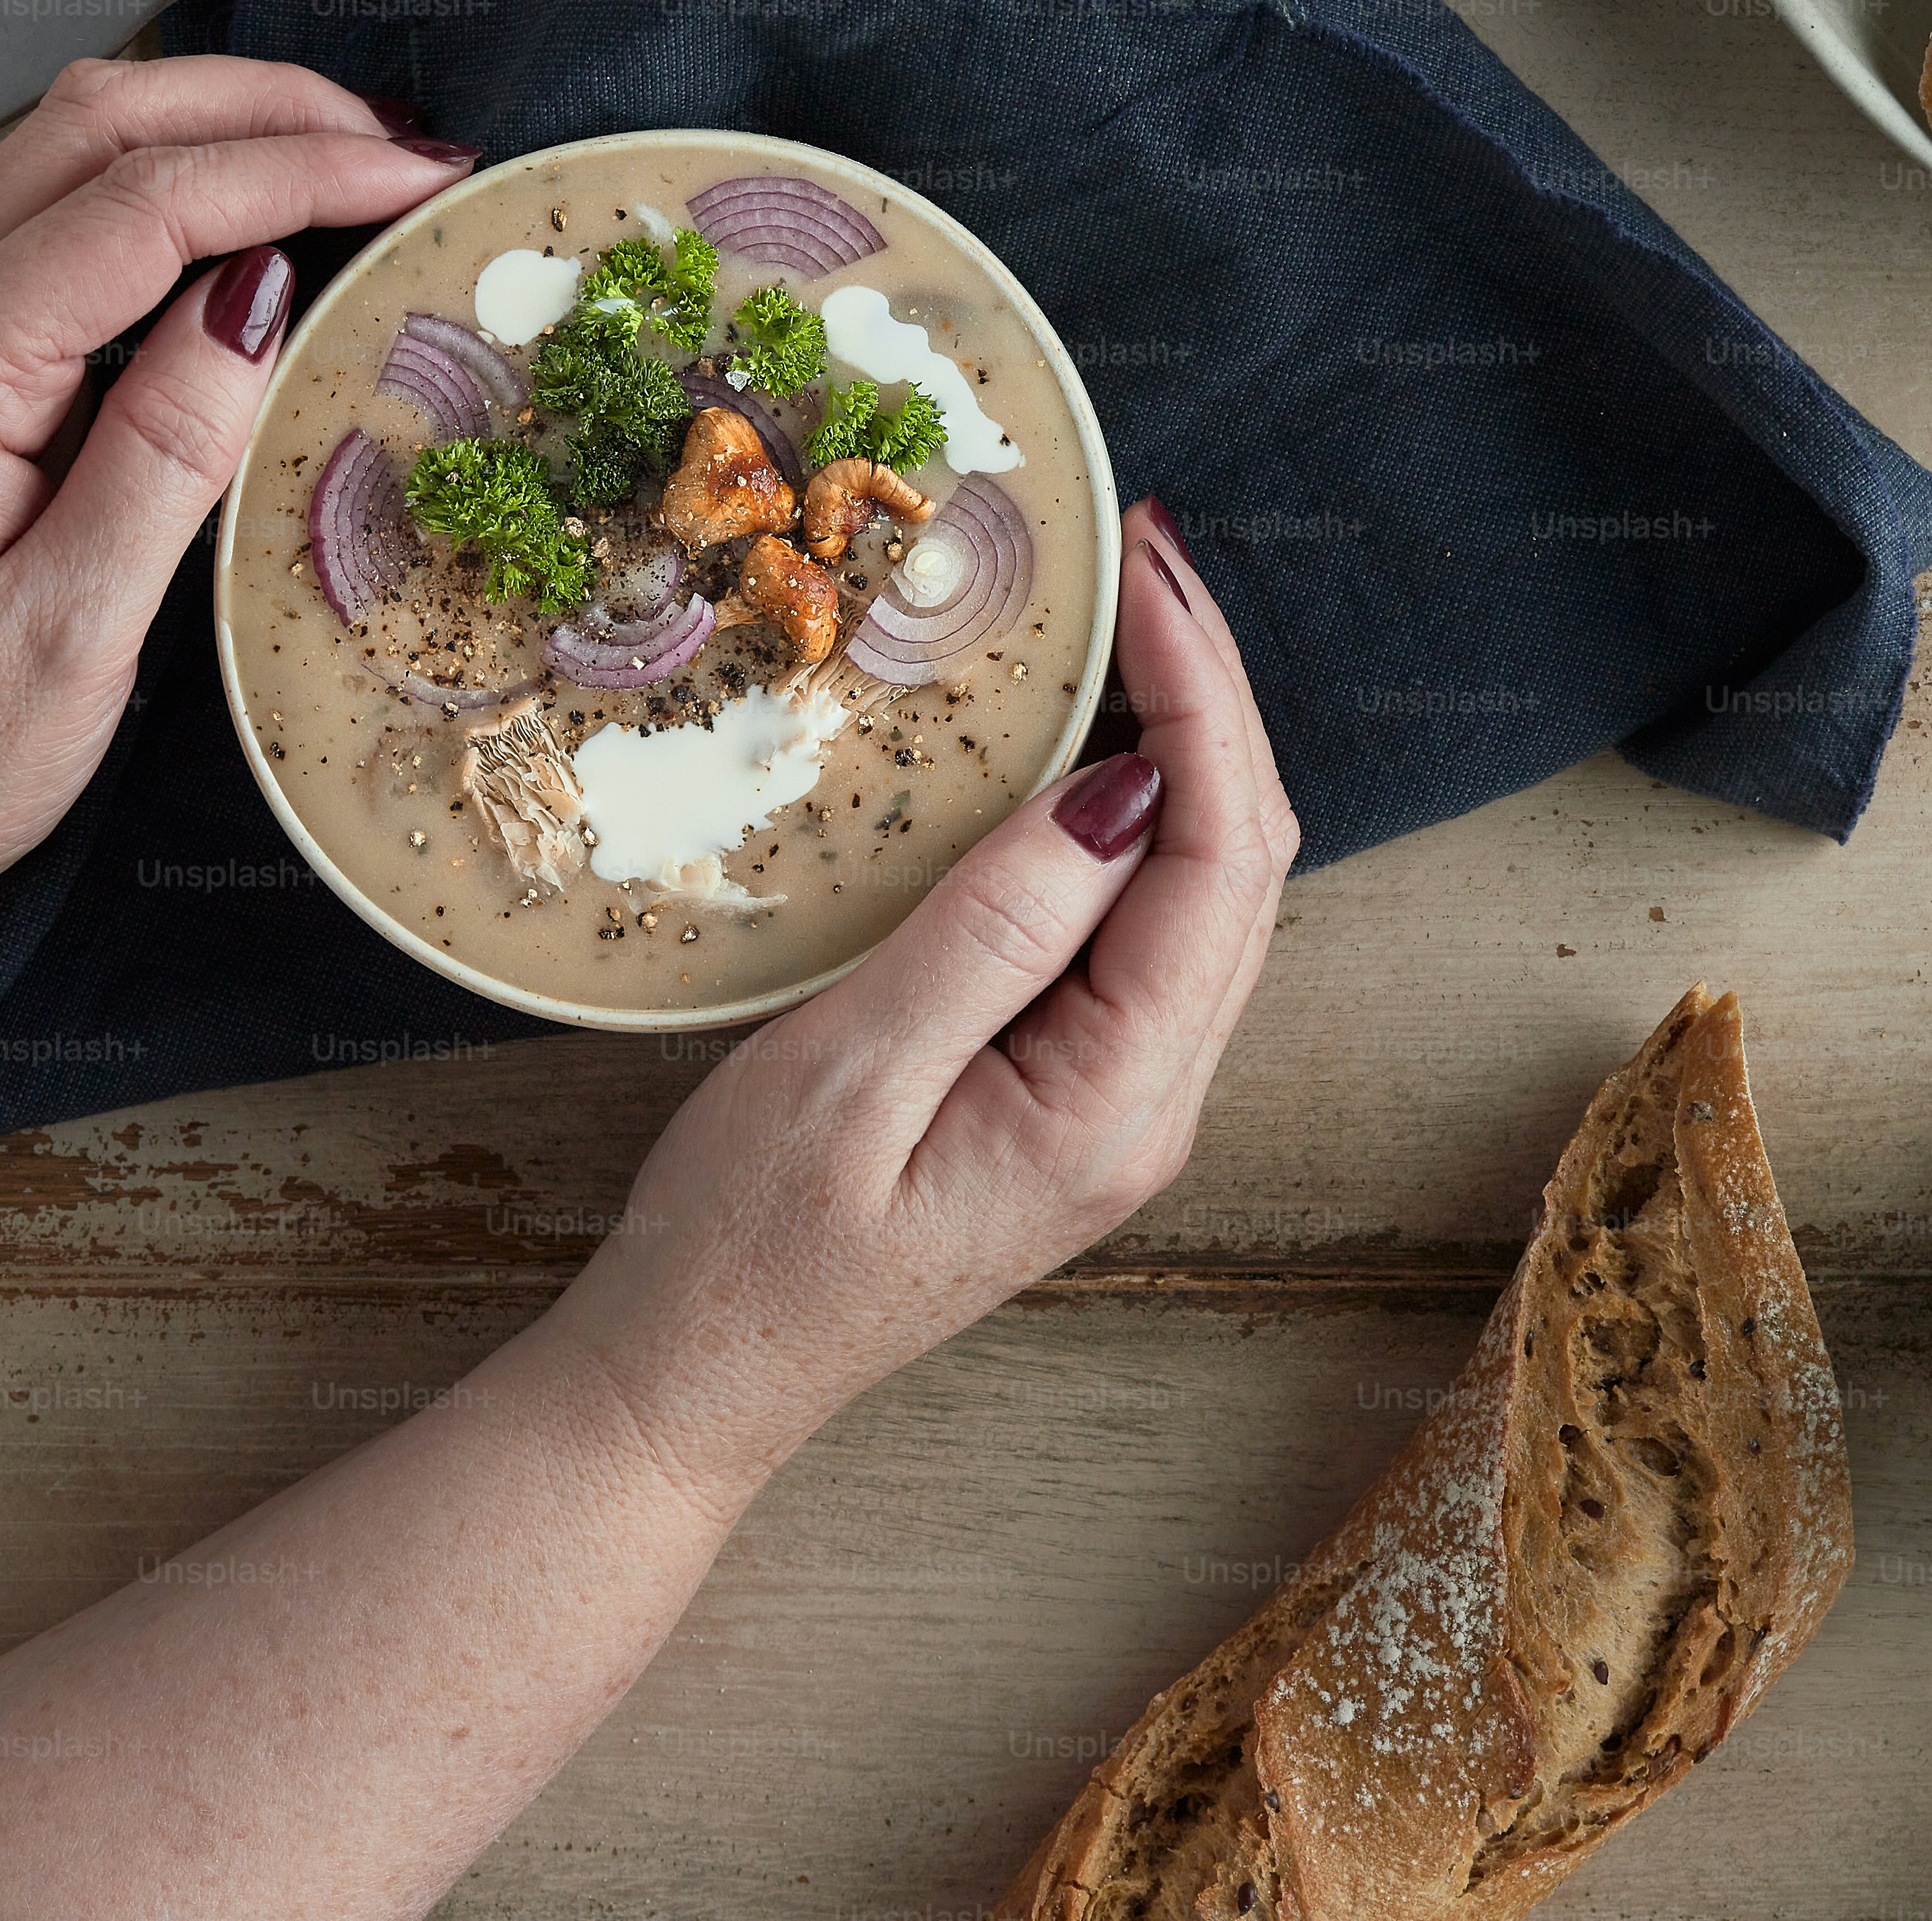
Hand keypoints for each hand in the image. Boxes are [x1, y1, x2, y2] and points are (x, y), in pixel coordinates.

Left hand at [0, 57, 478, 948]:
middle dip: (261, 109)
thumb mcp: (69, 633)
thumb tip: (255, 294)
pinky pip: (69, 214)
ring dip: (219, 125)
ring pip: (75, 148)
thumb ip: (158, 454)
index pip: (137, 210)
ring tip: (352, 157)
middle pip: (96, 128)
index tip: (413, 177)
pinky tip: (261, 219)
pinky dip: (178, 178)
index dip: (288, 171)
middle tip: (404, 145)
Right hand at [548, 499, 1296, 1493]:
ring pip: (1201, 885)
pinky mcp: (1069, 1085)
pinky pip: (1141, 921)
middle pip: (1239, 861)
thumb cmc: (744, 1249)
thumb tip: (1125, 790)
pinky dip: (1135, 807)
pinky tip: (1093, 736)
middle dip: (1210, 690)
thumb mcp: (852, 1075)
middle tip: (1145, 550)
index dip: (1201, 697)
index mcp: (1116, 1104)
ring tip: (1131, 609)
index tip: (1146, 572)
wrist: (692, 1381)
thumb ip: (997, 933)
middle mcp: (1150, 1102)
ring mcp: (1118, 1096)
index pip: (1215, 859)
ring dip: (1184, 739)